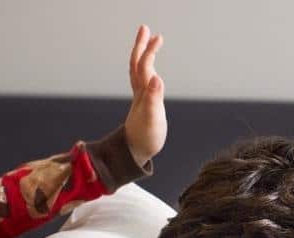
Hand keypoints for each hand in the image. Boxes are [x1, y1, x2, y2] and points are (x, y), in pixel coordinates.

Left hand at [124, 25, 165, 166]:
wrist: (134, 153)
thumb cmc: (145, 139)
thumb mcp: (153, 119)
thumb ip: (154, 98)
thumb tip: (156, 77)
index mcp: (142, 93)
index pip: (144, 66)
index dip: (149, 51)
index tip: (158, 37)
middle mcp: (140, 93)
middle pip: (138, 64)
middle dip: (142, 46)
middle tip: (146, 29)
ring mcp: (141, 98)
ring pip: (139, 71)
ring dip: (143, 55)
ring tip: (149, 43)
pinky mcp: (144, 105)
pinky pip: (142, 81)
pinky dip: (146, 69)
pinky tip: (151, 69)